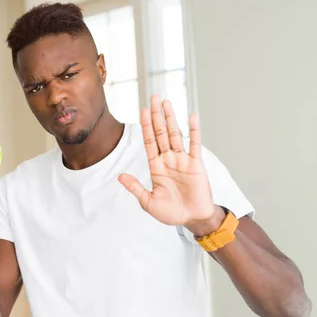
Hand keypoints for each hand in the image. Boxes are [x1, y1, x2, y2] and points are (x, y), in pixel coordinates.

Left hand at [118, 95, 219, 233]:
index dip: (145, 126)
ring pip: (176, 134)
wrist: (192, 219)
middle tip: (154, 97)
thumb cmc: (171, 213)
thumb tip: (120, 176)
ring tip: (166, 102)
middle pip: (161, 132)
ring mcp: (182, 160)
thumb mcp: (148, 202)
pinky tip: (192, 116)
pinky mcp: (196, 164)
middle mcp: (168, 159)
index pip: (149, 141)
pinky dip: (194, 130)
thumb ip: (135, 188)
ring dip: (171, 118)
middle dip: (156, 116)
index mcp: (156, 167)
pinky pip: (195, 144)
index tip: (142, 110)